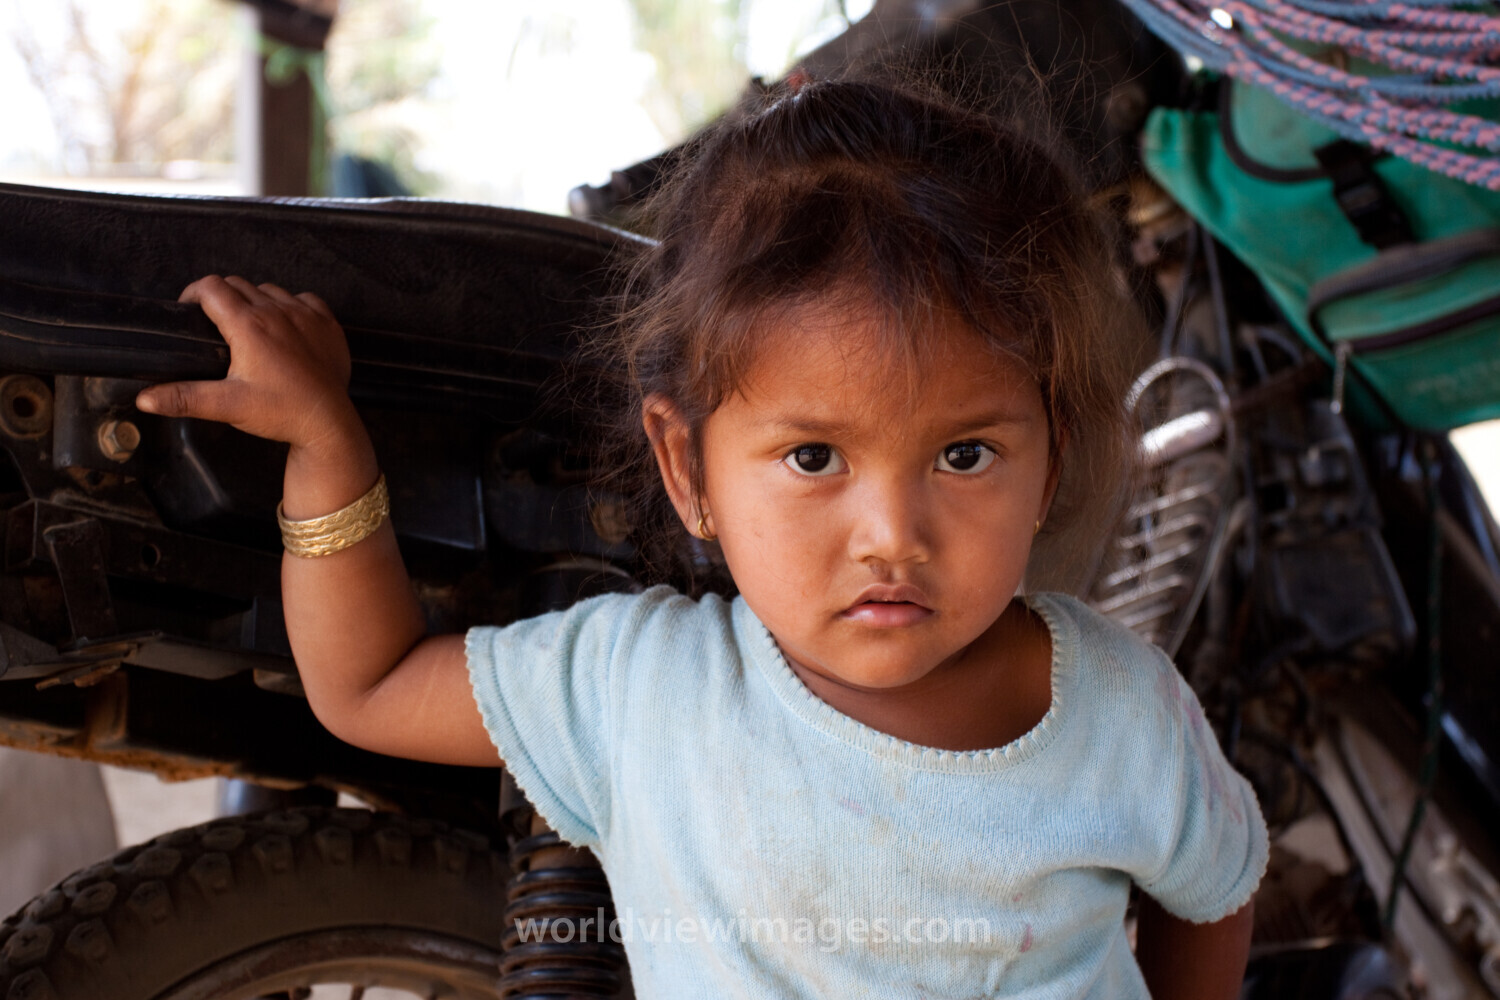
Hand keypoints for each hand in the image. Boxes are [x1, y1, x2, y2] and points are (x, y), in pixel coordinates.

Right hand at [136, 275, 357, 455]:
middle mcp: (276, 311)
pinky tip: (286, 326)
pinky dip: (291, 305)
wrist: (327, 422)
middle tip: (215, 322)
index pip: (211, 288)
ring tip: (249, 326)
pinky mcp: (326, 323)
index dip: (193, 293)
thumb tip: (145, 399)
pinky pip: (304, 298)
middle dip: (221, 297)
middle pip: (238, 284)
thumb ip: (184, 397)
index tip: (188, 309)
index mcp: (248, 325)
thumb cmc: (281, 412)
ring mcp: (305, 314)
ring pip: (270, 290)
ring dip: (255, 300)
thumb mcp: (227, 406)